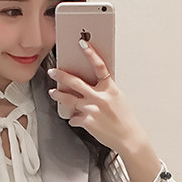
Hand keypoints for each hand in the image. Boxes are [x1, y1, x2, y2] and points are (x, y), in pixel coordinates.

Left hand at [47, 40, 145, 154]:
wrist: (128, 137)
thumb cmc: (124, 119)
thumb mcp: (117, 98)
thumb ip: (104, 90)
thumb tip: (90, 87)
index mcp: (109, 88)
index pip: (99, 66)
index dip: (90, 53)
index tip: (82, 44)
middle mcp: (99, 97)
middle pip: (75, 82)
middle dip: (61, 75)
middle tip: (53, 71)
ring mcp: (91, 109)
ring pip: (69, 99)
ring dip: (58, 95)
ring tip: (53, 92)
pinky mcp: (87, 122)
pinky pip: (74, 118)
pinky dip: (75, 119)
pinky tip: (78, 120)